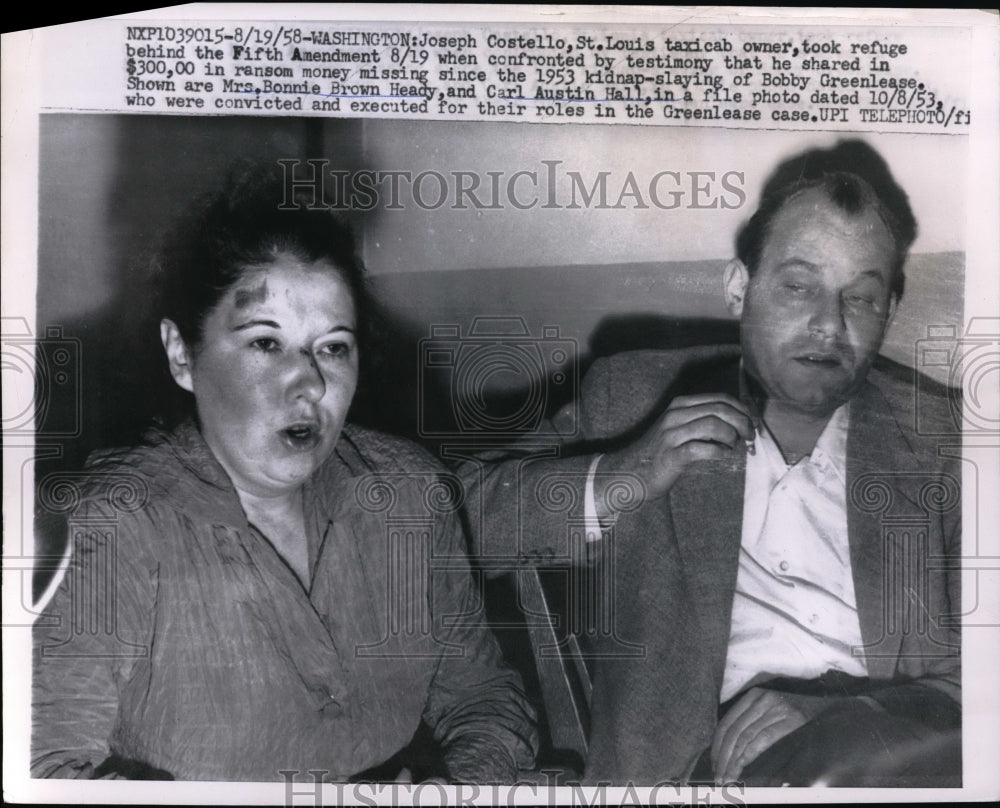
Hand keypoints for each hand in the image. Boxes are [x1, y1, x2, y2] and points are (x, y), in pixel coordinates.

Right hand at [599, 393, 753, 504]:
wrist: (631, 472)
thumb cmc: (661, 452)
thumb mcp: (679, 427)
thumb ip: (703, 420)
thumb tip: (739, 422)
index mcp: (680, 405)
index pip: (720, 398)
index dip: (742, 409)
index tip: (752, 422)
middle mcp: (675, 415)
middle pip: (719, 409)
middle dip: (742, 422)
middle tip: (750, 436)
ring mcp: (671, 434)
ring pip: (712, 425)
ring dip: (731, 436)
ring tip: (735, 447)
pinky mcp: (671, 455)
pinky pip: (701, 449)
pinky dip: (719, 452)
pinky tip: (723, 456)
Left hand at [710, 688, 829, 782]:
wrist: (828, 711)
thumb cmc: (797, 718)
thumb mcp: (770, 714)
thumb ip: (751, 725)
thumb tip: (727, 753)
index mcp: (754, 696)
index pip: (727, 723)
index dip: (717, 746)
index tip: (714, 764)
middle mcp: (762, 699)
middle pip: (734, 731)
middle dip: (723, 757)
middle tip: (719, 776)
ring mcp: (776, 707)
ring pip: (745, 736)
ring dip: (733, 761)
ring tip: (728, 777)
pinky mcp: (789, 718)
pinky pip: (762, 739)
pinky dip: (749, 755)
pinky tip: (742, 767)